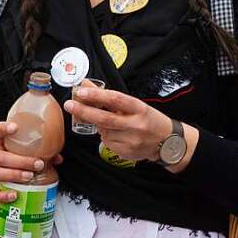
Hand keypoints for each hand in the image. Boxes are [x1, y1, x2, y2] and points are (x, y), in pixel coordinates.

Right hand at [0, 121, 61, 201]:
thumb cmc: (6, 154)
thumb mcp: (16, 148)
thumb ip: (36, 150)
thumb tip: (57, 158)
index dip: (4, 128)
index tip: (16, 127)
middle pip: (1, 157)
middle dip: (21, 161)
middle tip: (38, 164)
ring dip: (14, 175)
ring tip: (29, 177)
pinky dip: (2, 195)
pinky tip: (14, 195)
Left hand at [64, 85, 196, 168]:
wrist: (167, 141)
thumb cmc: (149, 119)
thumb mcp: (134, 105)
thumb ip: (109, 97)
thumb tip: (86, 85)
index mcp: (139, 108)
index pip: (115, 99)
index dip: (97, 95)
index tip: (81, 91)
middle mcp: (136, 124)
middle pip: (105, 118)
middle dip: (85, 111)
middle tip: (70, 105)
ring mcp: (132, 140)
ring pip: (104, 132)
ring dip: (99, 126)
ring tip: (110, 124)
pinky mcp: (127, 152)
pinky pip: (107, 143)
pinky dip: (106, 137)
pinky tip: (117, 134)